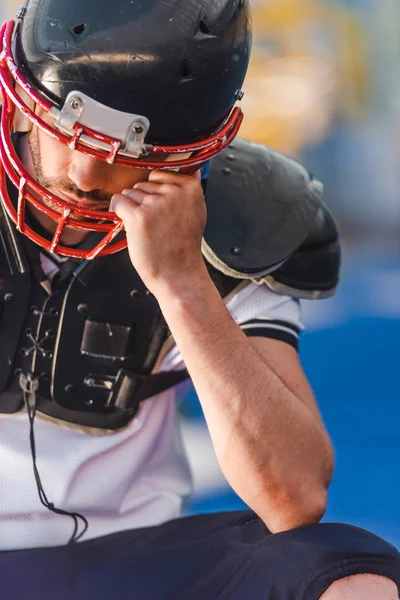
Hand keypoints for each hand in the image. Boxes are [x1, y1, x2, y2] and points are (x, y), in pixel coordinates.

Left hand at [110, 170, 206, 296]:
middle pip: (142, 184)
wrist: (178, 274)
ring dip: (133, 210)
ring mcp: (156, 203)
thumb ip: (191, 190)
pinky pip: (118, 201)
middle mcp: (174, 192)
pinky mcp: (139, 216)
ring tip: (149, 230)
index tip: (165, 214)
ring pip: (130, 193)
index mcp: (190, 187)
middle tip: (158, 226)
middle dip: (144, 203)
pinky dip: (119, 213)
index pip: (158, 175)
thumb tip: (193, 168)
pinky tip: (131, 227)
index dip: (156, 194)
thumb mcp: (196, 212)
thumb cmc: (183, 247)